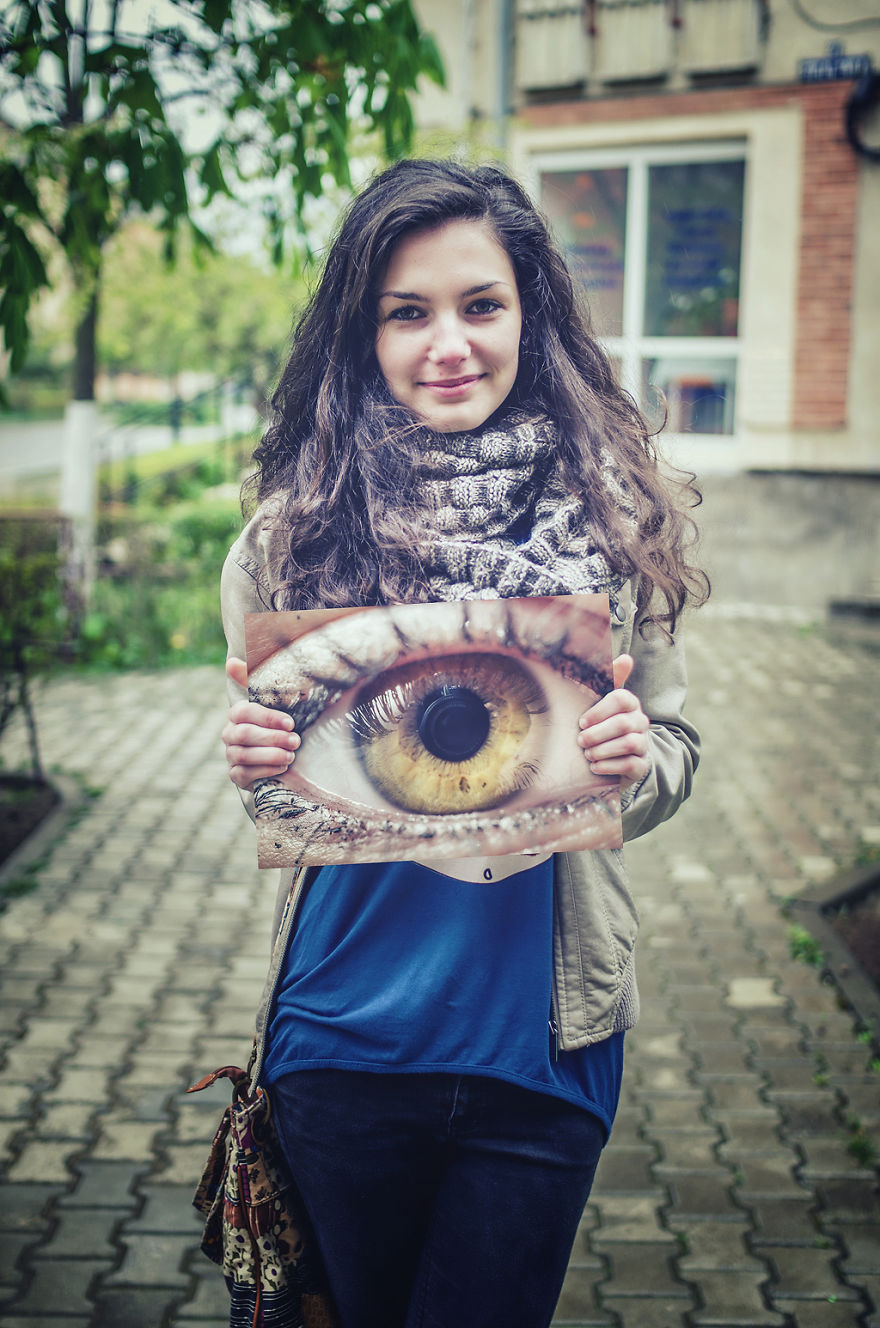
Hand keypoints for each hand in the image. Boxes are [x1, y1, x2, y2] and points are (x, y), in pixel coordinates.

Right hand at [222, 657, 299, 790]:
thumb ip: (255, 680)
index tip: (291, 723)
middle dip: (273, 738)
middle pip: (245, 735)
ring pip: (244, 755)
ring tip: (292, 755)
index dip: (267, 718)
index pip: (244, 712)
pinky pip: (245, 774)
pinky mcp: (236, 775)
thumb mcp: (273, 703)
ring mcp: (231, 755)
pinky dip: (265, 770)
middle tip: (296, 740)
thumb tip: (232, 661)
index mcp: (237, 714)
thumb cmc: (277, 725)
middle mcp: (230, 733)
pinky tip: (283, 767)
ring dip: (271, 755)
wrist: (277, 755)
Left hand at [577, 654, 650, 787]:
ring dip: (603, 750)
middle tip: (581, 740)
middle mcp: (640, 722)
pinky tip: (594, 767)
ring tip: (587, 754)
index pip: (621, 698)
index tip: (582, 722)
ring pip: (628, 744)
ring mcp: (643, 744)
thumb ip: (608, 679)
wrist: (616, 757)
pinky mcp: (641, 765)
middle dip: (598, 733)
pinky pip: (630, 764)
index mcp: (630, 704)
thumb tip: (626, 657)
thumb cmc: (602, 725)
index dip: (599, 711)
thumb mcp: (599, 704)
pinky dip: (609, 766)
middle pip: (623, 724)